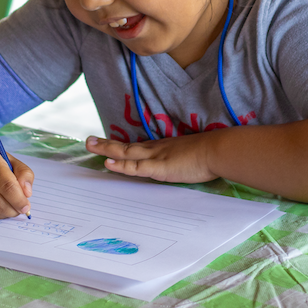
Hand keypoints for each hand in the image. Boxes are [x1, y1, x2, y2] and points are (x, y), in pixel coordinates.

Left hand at [85, 133, 218, 183]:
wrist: (217, 150)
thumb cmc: (210, 154)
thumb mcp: (193, 155)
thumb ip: (184, 160)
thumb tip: (186, 165)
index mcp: (164, 147)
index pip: (139, 147)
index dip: (123, 146)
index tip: (110, 144)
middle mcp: (156, 149)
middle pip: (127, 146)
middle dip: (107, 144)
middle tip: (89, 140)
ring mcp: (156, 157)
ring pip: (126, 152)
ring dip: (107, 149)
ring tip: (90, 145)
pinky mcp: (159, 167)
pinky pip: (135, 167)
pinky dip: (120, 165)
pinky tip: (108, 162)